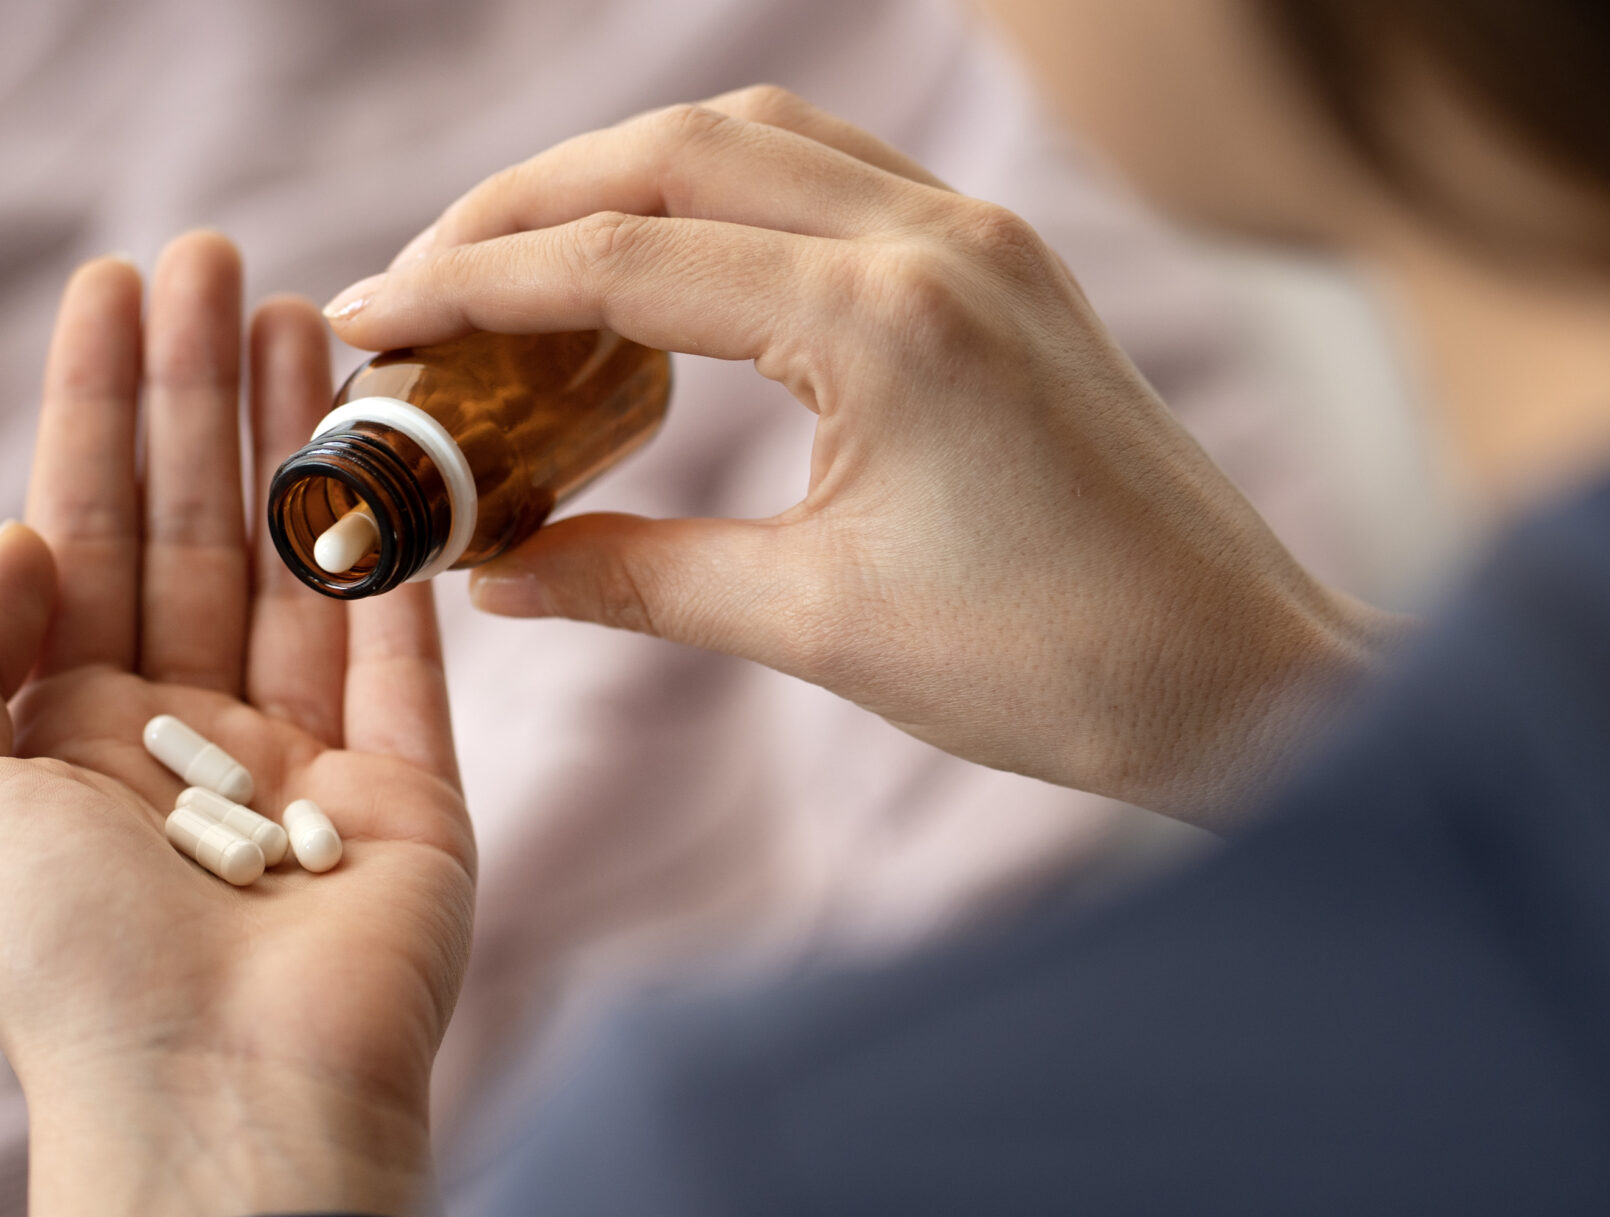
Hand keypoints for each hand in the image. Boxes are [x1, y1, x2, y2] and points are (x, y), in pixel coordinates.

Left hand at [0, 233, 475, 1216]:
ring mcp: (306, 754)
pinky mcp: (408, 785)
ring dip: (296, 431)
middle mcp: (186, 731)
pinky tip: (381, 436)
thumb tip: (24, 534)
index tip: (112, 287)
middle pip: (196, 520)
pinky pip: (402, 638)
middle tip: (212, 255)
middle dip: (199, 389)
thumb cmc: (59, 963)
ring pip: (301, 558)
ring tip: (298, 309)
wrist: (218, 1096)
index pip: (85, 531)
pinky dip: (394, 538)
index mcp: (68, 734)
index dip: (95, 407)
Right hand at [327, 87, 1399, 827]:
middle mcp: (939, 240)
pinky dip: (725, 198)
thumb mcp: (819, 625)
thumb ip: (637, 582)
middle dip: (528, 203)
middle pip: (682, 151)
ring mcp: (983, 238)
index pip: (626, 261)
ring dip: (626, 180)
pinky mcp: (1006, 266)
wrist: (1243, 681)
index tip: (365, 314)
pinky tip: (669, 269)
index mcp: (887, 321)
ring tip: (524, 264)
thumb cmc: (1060, 670)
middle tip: (422, 279)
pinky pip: (836, 178)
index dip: (472, 284)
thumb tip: (492, 577)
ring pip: (760, 140)